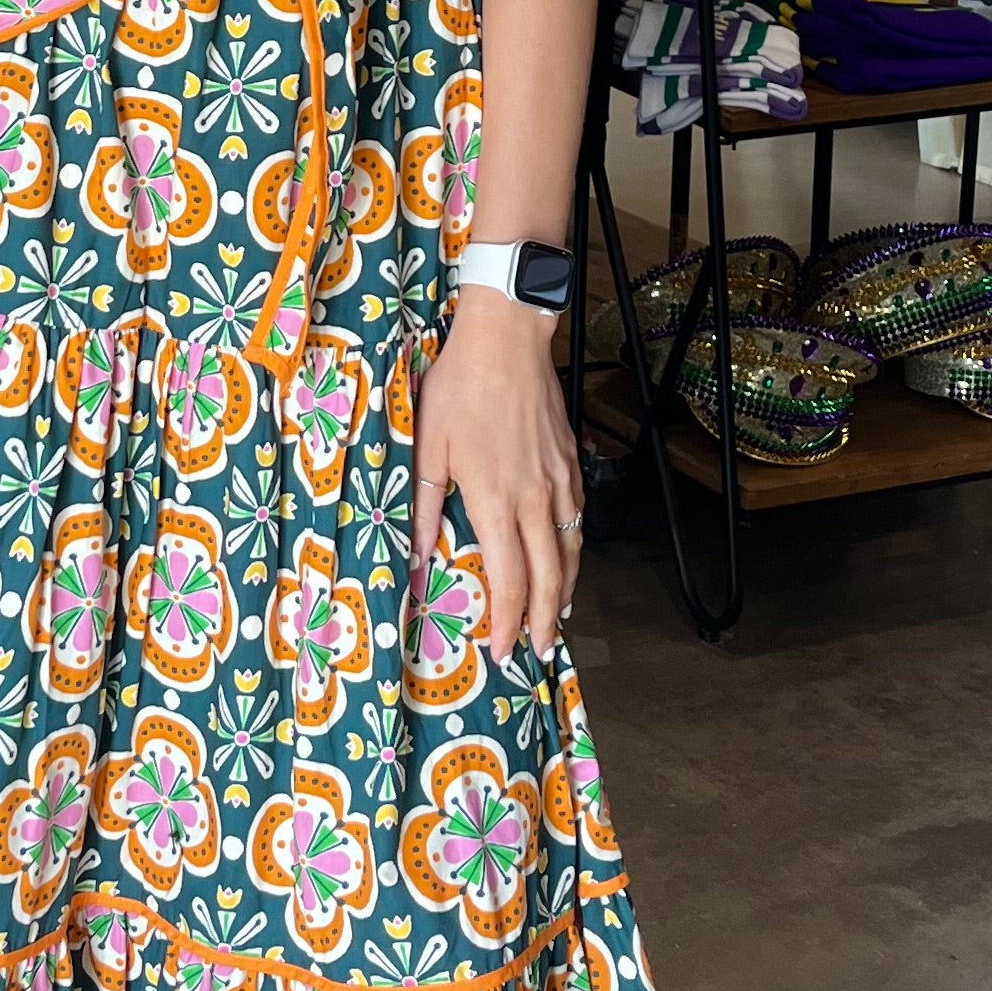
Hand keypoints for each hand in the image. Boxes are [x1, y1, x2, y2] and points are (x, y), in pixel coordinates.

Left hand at [411, 289, 583, 663]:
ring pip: (570, 551)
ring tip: (556, 617)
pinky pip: (576, 519)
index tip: (504, 651)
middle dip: (544, 621)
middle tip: (539, 650)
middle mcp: (535, 498)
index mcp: (496, 500)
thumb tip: (415, 559)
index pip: (509, 581)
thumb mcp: (426, 448)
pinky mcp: (570, 461)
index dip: (508, 623)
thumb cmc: (459, 388)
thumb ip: (422, 508)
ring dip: (565, 591)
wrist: (506, 338)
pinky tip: (564, 557)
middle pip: (549, 578)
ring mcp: (559, 480)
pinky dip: (573, 550)